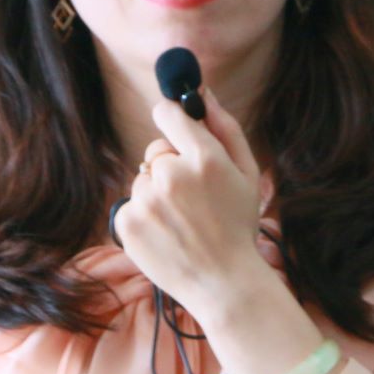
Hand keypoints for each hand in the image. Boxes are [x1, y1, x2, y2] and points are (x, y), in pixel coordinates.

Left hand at [112, 85, 273, 319]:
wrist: (223, 284)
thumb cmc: (238, 225)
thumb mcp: (247, 173)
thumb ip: (224, 127)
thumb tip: (201, 90)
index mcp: (205, 159)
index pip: (169, 113)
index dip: (171, 119)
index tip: (175, 128)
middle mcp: (172, 176)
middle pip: (156, 150)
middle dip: (171, 166)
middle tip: (194, 198)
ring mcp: (146, 201)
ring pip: (143, 179)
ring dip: (157, 194)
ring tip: (182, 222)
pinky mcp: (127, 224)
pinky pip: (130, 203)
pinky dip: (144, 216)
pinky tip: (166, 234)